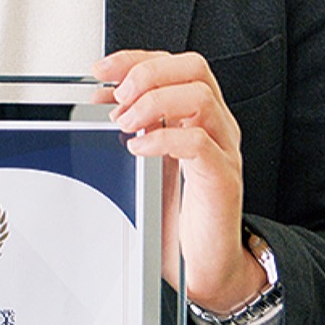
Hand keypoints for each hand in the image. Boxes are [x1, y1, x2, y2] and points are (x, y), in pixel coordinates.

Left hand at [93, 50, 265, 314]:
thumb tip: (99, 99)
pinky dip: (163, 139)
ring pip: (200, 97)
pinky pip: (199, 144)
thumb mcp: (146, 160)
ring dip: (154, 102)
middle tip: (119, 96)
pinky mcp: (222, 178)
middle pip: (195, 68)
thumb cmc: (179, 215)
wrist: (204, 265)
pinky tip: (139, 148)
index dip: (136, 59)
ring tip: (126, 123)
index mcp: (199, 115)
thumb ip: (130, 126)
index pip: (175, 65)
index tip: (102, 69)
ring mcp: (224, 150)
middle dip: (148, 73)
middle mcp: (217, 125)